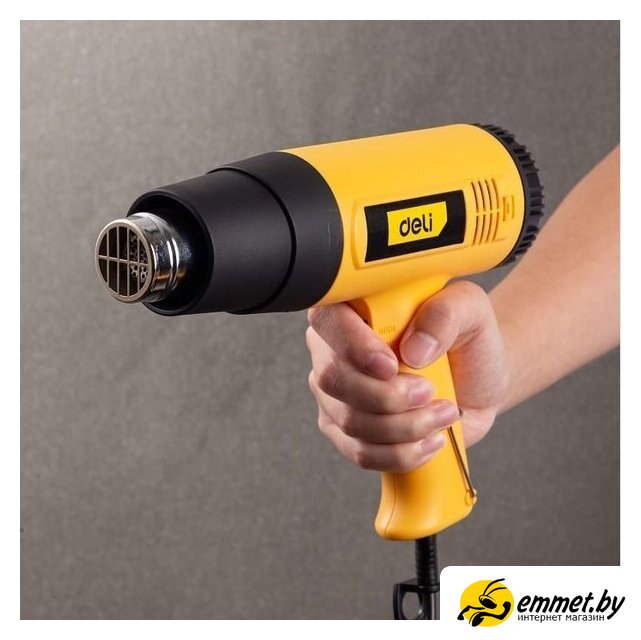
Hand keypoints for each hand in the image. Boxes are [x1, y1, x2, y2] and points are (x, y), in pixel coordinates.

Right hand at [306, 281, 509, 472]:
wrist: (478, 380)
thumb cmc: (466, 338)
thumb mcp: (469, 310)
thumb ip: (444, 315)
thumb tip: (414, 349)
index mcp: (354, 308)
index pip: (328, 320)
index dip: (352, 346)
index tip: (391, 365)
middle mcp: (333, 350)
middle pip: (333, 378)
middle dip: (386, 396)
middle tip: (428, 392)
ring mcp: (335, 394)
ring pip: (350, 420)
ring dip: (404, 426)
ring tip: (443, 413)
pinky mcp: (346, 431)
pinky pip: (361, 452)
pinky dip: (401, 453)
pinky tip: (431, 439)